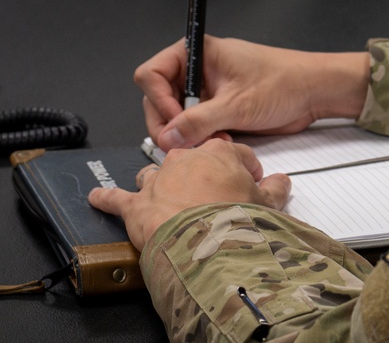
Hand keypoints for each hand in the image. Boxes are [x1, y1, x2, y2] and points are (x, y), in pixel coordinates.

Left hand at [88, 139, 291, 250]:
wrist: (205, 244)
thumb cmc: (236, 221)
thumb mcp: (268, 204)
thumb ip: (275, 189)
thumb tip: (282, 182)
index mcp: (220, 153)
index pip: (237, 153)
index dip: (247, 169)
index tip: (251, 181)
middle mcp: (185, 160)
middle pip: (193, 159)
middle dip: (202, 174)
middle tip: (213, 194)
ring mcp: (159, 180)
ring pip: (155, 173)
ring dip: (159, 182)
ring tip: (163, 194)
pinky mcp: (136, 204)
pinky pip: (116, 197)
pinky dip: (106, 197)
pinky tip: (98, 197)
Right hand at [135, 35, 370, 149]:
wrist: (315, 92)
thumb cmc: (284, 82)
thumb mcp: (238, 104)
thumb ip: (199, 121)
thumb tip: (168, 138)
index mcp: (198, 53)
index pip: (152, 73)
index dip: (157, 99)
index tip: (173, 121)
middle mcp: (198, 71)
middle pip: (158, 98)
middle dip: (171, 123)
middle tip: (186, 143)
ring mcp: (207, 91)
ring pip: (176, 116)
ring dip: (187, 134)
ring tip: (212, 141)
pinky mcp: (218, 109)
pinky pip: (195, 126)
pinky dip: (201, 137)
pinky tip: (220, 142)